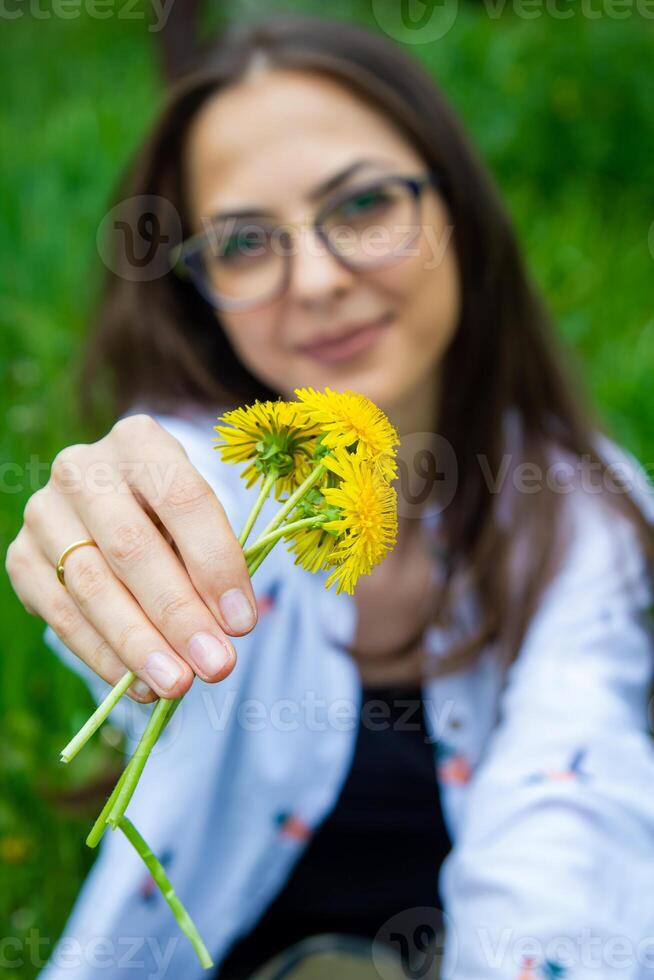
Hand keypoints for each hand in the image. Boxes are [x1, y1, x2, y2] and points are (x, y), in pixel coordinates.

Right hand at [5, 414, 257, 701]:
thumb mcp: (200, 520)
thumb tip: (227, 628)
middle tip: (215, 666)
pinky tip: (140, 684)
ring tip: (178, 685)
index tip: (243, 623)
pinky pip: (60, 614)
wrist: (112, 503)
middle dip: (178, 614)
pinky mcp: (21, 555)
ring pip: (90, 585)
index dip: (216, 564)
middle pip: (131, 546)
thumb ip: (214, 562)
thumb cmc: (172, 515)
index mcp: (140, 441)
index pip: (183, 501)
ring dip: (139, 644)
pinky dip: (103, 656)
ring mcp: (44, 510)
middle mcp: (84, 468)